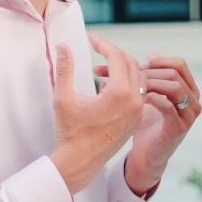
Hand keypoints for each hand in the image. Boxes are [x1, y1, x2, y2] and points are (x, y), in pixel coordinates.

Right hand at [49, 35, 144, 193]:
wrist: (80, 162)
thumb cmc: (70, 132)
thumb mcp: (64, 97)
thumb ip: (65, 68)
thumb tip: (62, 46)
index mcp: (120, 94)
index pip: (117, 57)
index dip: (103, 44)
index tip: (91, 38)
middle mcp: (135, 101)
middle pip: (131, 63)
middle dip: (114, 53)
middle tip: (98, 48)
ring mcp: (138, 111)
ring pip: (138, 77)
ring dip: (122, 68)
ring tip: (102, 67)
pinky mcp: (137, 119)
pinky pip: (139, 93)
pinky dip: (127, 83)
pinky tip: (108, 85)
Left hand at [95, 55, 201, 194]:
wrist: (145, 155)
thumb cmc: (146, 124)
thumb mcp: (149, 95)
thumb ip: (151, 76)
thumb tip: (152, 54)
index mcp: (189, 90)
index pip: (179, 64)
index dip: (158, 61)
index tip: (137, 65)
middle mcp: (194, 101)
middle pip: (174, 73)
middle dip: (148, 72)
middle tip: (127, 76)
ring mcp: (189, 115)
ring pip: (174, 86)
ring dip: (150, 83)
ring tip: (133, 88)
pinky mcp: (179, 127)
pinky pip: (168, 105)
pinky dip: (151, 98)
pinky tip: (137, 100)